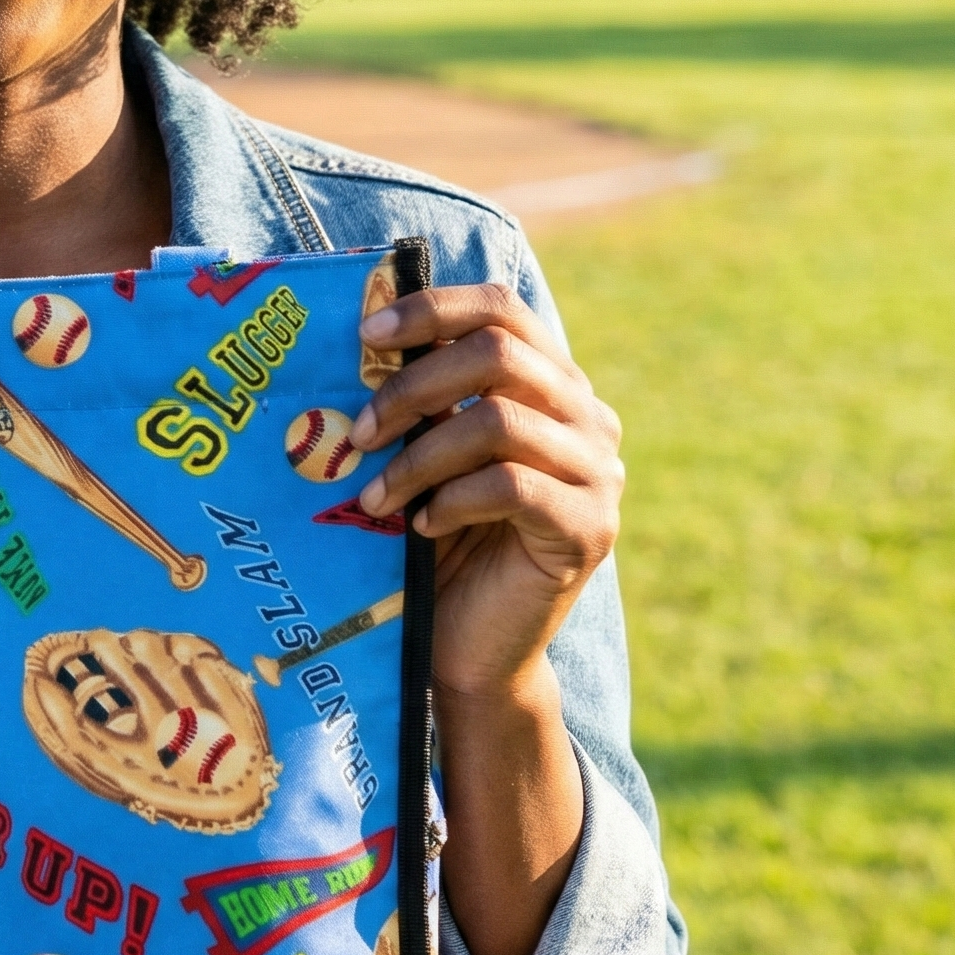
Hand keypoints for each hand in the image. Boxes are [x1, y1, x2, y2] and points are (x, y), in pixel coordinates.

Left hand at [348, 282, 623, 702]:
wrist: (471, 646)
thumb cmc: (437, 540)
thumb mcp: (427, 455)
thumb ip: (420, 400)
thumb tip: (357, 340)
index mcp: (551, 385)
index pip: (502, 309)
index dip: (433, 308)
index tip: (367, 333)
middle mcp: (588, 418)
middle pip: (498, 353)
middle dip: (411, 385)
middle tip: (359, 431)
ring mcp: (597, 474)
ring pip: (497, 422)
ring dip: (418, 456)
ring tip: (374, 495)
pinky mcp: (588, 529)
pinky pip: (510, 486)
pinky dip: (451, 500)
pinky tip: (420, 527)